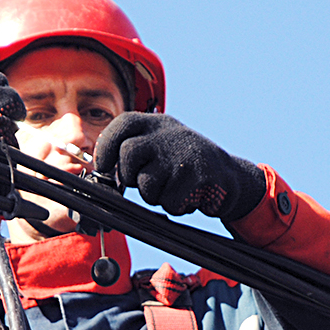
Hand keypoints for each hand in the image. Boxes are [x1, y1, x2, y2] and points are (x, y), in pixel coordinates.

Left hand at [94, 113, 265, 220]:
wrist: (230, 175)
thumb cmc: (183, 164)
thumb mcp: (160, 146)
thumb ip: (132, 152)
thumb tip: (100, 173)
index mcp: (156, 123)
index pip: (122, 125)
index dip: (106, 147)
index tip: (104, 168)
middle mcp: (169, 133)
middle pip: (128, 154)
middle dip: (129, 177)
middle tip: (144, 183)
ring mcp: (184, 153)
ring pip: (146, 183)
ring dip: (154, 195)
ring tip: (172, 188)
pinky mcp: (198, 175)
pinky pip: (169, 201)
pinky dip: (175, 206)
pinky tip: (188, 196)